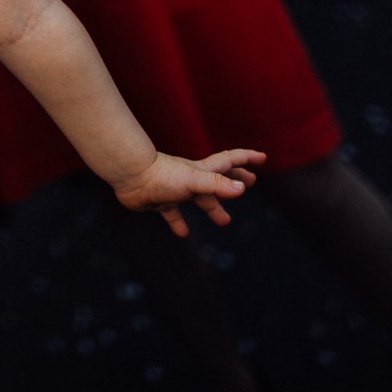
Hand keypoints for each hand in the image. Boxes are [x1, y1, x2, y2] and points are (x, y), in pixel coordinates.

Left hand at [111, 149, 266, 237]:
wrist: (129, 176)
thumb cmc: (162, 176)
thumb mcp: (194, 180)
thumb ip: (216, 184)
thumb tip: (242, 189)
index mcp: (201, 171)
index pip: (229, 161)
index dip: (246, 158)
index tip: (262, 157)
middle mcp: (190, 179)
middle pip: (218, 180)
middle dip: (234, 181)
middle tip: (249, 185)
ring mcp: (176, 190)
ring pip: (198, 199)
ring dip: (213, 208)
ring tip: (225, 221)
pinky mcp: (160, 202)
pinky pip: (172, 214)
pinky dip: (179, 223)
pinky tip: (183, 233)